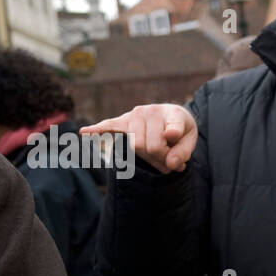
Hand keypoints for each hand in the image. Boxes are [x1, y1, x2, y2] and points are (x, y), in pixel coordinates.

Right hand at [80, 104, 196, 173]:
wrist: (173, 117)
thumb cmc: (182, 131)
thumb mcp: (191, 141)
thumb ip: (183, 153)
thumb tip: (171, 164)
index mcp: (173, 113)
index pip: (171, 134)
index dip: (175, 153)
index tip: (177, 153)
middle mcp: (152, 111)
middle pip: (150, 146)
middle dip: (160, 160)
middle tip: (170, 164)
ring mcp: (136, 115)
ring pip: (136, 146)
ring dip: (147, 158)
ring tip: (158, 160)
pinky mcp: (124, 121)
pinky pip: (109, 125)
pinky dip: (97, 129)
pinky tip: (84, 132)